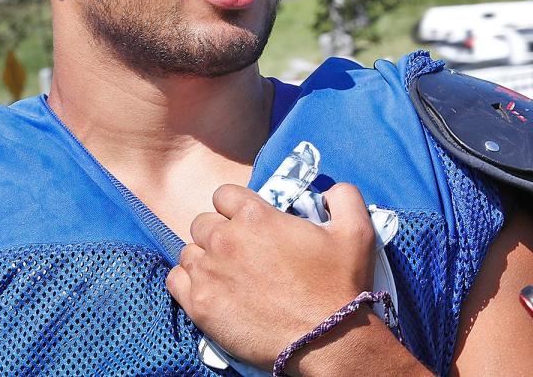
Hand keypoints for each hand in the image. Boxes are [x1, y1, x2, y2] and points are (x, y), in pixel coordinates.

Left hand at [166, 182, 375, 369]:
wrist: (330, 341)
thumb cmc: (341, 286)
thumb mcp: (357, 231)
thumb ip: (344, 197)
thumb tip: (332, 190)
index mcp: (255, 215)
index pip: (223, 194)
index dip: (234, 208)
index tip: (247, 224)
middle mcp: (225, 238)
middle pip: (202, 223)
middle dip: (218, 233)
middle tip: (239, 255)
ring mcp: (209, 271)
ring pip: (188, 251)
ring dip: (204, 259)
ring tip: (225, 276)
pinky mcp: (200, 304)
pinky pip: (175, 280)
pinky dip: (187, 283)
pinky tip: (208, 290)